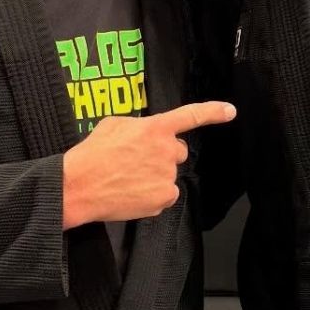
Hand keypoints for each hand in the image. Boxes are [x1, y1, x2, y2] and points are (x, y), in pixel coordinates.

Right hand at [62, 101, 236, 226]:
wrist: (78, 186)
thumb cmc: (91, 154)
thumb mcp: (113, 125)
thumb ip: (138, 125)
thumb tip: (146, 134)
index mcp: (155, 128)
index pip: (191, 116)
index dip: (213, 112)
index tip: (230, 111)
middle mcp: (166, 150)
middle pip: (177, 152)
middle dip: (162, 155)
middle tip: (137, 161)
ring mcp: (167, 175)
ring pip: (168, 175)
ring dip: (154, 176)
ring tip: (127, 178)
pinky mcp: (164, 197)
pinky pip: (165, 195)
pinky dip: (152, 196)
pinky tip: (131, 193)